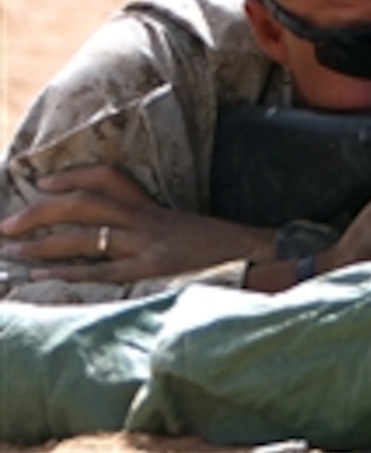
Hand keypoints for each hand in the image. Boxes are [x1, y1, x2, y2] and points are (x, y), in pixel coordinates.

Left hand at [0, 165, 274, 283]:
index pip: (112, 180)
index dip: (74, 177)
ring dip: (44, 242)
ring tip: (13, 249)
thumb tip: (128, 241)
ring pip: (88, 236)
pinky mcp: (154, 272)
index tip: (44, 183)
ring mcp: (151, 247)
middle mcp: (151, 223)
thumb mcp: (194, 235)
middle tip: (9, 224)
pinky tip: (42, 275)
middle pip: (88, 204)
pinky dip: (69, 272)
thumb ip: (164, 234)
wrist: (264, 260)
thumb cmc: (231, 253)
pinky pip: (104, 271)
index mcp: (160, 211)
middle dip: (43, 212)